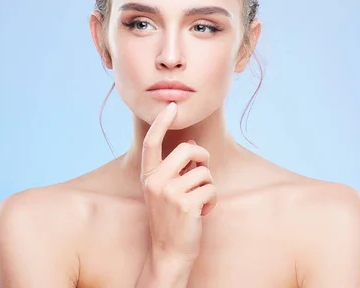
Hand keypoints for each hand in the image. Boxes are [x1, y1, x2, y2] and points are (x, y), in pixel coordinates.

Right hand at [140, 102, 217, 264]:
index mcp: (148, 177)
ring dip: (207, 186)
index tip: (171, 106)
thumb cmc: (170, 218)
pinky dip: (211, 200)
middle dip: (203, 157)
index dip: (161, 122)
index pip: (152, 143)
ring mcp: (170, 193)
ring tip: (198, 201)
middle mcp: (155, 182)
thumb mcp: (164, 191)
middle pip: (188, 150)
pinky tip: (202, 212)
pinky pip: (211, 189)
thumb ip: (174, 169)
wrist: (169, 252)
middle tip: (202, 172)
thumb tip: (191, 145)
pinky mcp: (186, 205)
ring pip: (204, 172)